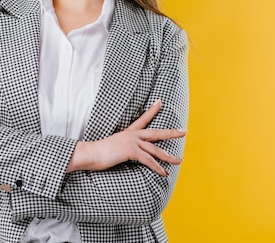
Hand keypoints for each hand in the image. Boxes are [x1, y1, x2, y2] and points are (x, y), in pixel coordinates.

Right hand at [68, 100, 185, 175]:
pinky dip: (157, 168)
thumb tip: (125, 154)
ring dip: (169, 157)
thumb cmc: (98, 152)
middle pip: (156, 133)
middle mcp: (132, 135)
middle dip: (171, 133)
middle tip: (184, 131)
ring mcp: (132, 142)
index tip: (160, 102)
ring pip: (155, 150)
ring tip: (179, 161)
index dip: (152, 110)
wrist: (89, 153)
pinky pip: (148, 161)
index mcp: (128, 132)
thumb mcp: (112, 147)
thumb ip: (121, 148)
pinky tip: (164, 173)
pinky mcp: (131, 151)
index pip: (143, 119)